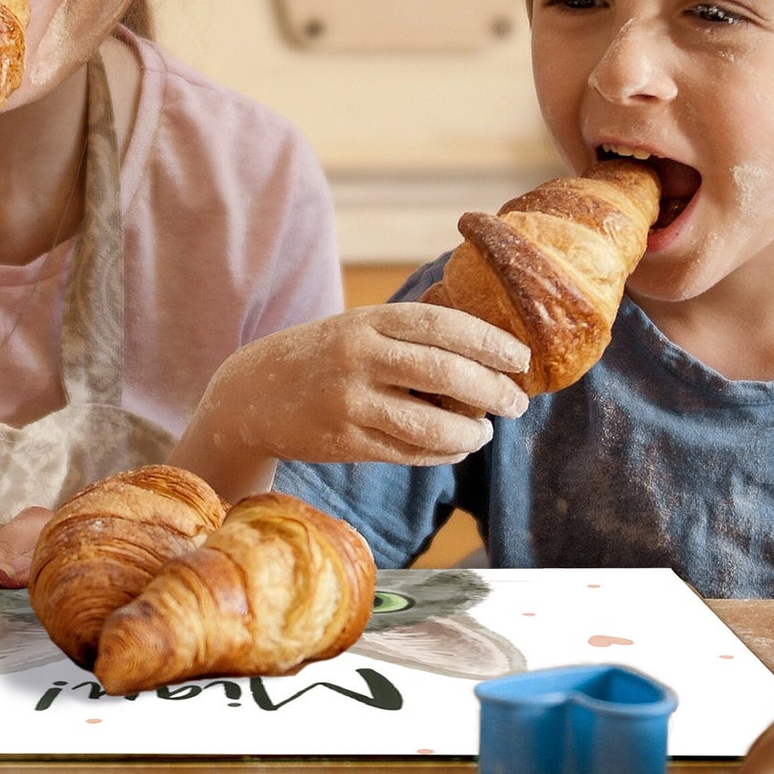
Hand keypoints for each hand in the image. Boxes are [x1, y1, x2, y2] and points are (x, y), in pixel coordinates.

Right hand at [171, 303, 530, 498]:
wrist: (253, 391)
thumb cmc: (323, 356)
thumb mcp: (358, 328)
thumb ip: (408, 336)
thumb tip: (486, 357)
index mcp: (367, 320)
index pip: (442, 324)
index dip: (488, 341)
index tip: (520, 358)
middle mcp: (358, 356)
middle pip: (444, 373)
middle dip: (491, 390)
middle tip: (516, 402)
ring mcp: (349, 401)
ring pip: (429, 423)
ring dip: (469, 432)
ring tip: (485, 433)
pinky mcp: (344, 441)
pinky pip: (407, 452)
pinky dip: (440, 453)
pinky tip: (455, 448)